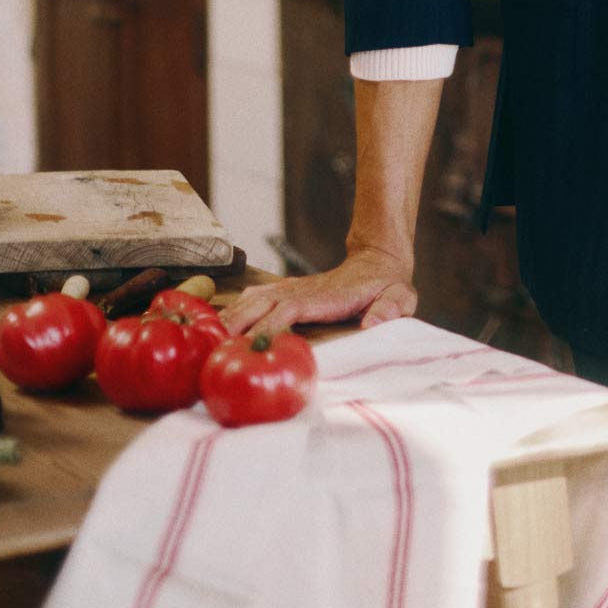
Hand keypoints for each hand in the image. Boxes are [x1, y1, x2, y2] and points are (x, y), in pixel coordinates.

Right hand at [219, 247, 417, 340]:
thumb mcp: (399, 296)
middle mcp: (303, 290)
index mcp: (326, 296)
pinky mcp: (288, 291)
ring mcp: (293, 289)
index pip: (292, 309)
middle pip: (262, 303)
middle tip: (215, 346)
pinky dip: (235, 309)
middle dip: (238, 323)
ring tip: (208, 339)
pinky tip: (218, 323)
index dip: (272, 324)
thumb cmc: (387, 285)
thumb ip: (390, 308)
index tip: (254, 343)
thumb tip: (373, 323)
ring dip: (231, 317)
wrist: (377, 261)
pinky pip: (256, 298)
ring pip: (254, 299)